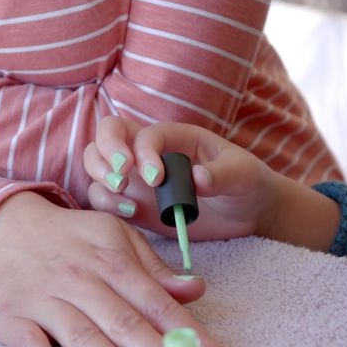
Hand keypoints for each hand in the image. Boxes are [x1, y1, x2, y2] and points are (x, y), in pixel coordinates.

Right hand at [0, 191, 234, 346]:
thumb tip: (196, 289)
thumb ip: (154, 269)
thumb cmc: (70, 239)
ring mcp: (43, 299)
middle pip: (123, 321)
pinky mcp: (10, 317)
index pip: (157, 302)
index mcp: (111, 260)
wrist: (3, 225)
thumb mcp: (115, 238)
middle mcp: (79, 279)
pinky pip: (30, 345)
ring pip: (82, 336)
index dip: (189, 333)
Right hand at [83, 116, 281, 240]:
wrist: (248, 212)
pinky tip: (129, 213)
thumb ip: (222, 174)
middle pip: (107, 135)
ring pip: (98, 165)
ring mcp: (138, 179)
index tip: (157, 179)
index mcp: (175, 137)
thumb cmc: (246, 182)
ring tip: (122, 195)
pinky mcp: (134, 205)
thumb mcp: (243, 174)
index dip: (144, 152)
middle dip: (105, 152)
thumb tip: (198, 179)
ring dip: (100, 177)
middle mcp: (149, 152)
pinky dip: (106, 204)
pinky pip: (105, 198)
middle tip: (121, 177)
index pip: (145, 134)